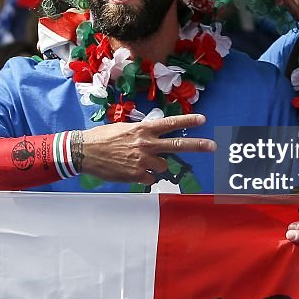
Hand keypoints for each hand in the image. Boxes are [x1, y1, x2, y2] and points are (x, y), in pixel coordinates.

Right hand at [79, 113, 214, 184]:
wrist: (85, 151)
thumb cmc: (102, 138)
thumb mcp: (124, 129)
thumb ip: (142, 133)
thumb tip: (154, 139)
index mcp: (143, 129)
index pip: (170, 124)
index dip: (187, 121)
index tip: (203, 120)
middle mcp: (146, 143)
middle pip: (178, 145)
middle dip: (198, 145)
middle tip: (213, 146)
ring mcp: (143, 160)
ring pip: (162, 166)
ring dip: (155, 165)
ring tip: (136, 161)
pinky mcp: (137, 174)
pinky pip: (150, 178)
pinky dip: (143, 176)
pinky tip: (130, 170)